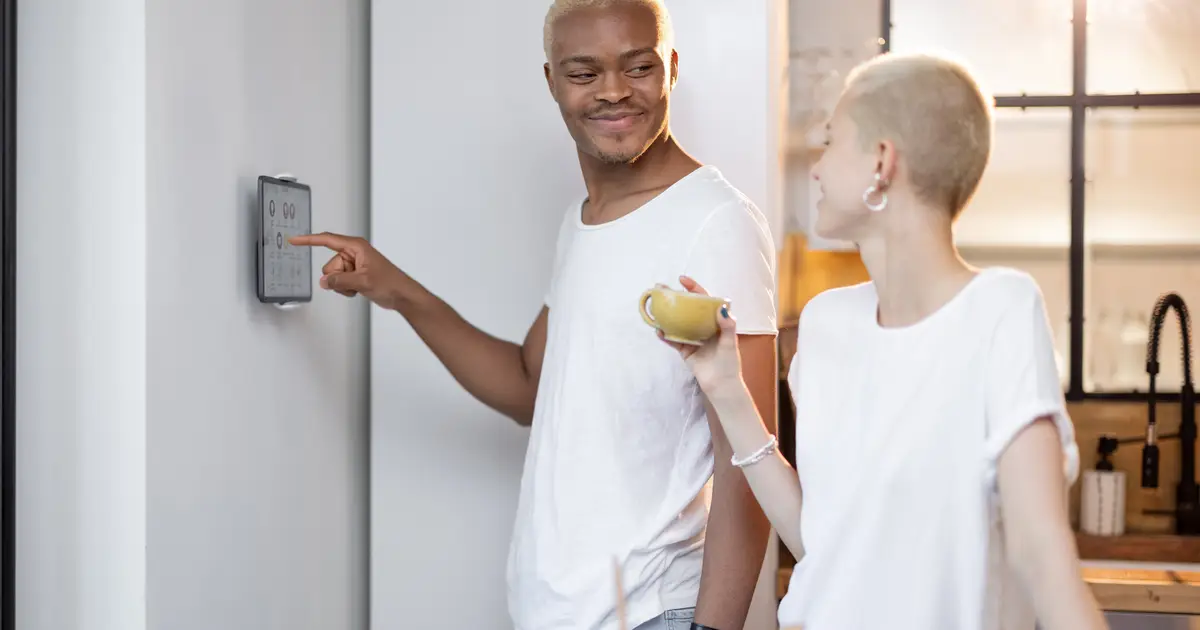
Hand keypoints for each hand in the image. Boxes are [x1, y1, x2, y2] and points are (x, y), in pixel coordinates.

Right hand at [288, 232, 410, 309]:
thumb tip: (324, 282)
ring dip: (343, 285)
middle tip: (355, 281)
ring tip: (359, 286)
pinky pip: (339, 283)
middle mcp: (353, 253)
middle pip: (329, 266)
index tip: (293, 240)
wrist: (401, 295)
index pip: (326, 240)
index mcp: (355, 246)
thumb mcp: (362, 281)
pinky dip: (346, 289)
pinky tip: (359, 290)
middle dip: (337, 277)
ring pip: (333, 277)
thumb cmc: (389, 282)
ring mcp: (353, 265)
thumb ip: (340, 281)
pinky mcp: (354, 275)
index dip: (308, 240)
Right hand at [658, 276, 744, 398]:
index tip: (682, 279)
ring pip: (677, 322)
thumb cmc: (729, 363)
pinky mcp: (685, 350)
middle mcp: (703, 327)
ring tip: (655, 305)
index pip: (704, 300)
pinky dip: (665, 336)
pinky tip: (658, 330)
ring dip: (666, 314)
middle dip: (675, 298)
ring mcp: (692, 338)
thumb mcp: (731, 342)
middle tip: (662, 288)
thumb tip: (722, 308)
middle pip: (687, 308)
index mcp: (715, 322)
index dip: (694, 288)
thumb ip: (728, 325)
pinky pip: (673, 340)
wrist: (721, 385)